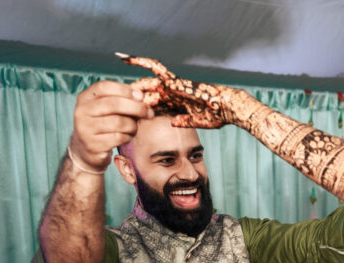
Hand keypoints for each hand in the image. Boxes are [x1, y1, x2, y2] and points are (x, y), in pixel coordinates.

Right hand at [69, 81, 151, 171]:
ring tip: (134, 127)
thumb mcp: (106, 109)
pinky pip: (119, 138)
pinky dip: (128, 136)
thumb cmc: (102, 125)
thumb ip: (121, 100)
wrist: (86, 150)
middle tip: (149, 113)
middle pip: (114, 104)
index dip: (124, 90)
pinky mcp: (93, 145)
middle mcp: (82, 111)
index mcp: (85, 98)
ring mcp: (85, 129)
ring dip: (133, 125)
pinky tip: (127, 136)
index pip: (104, 87)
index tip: (140, 96)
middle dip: (136, 108)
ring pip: (119, 122)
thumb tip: (141, 98)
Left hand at [121, 54, 253, 129]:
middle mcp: (172, 92)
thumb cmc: (217, 115)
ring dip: (134, 86)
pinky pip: (155, 68)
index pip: (154, 106)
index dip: (141, 109)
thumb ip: (184, 121)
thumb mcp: (197, 121)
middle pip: (147, 94)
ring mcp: (172, 84)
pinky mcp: (174, 79)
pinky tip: (126, 59)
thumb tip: (172, 122)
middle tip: (116, 104)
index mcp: (176, 103)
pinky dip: (141, 61)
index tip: (128, 117)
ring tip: (117, 87)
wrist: (227, 107)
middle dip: (133, 98)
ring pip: (147, 83)